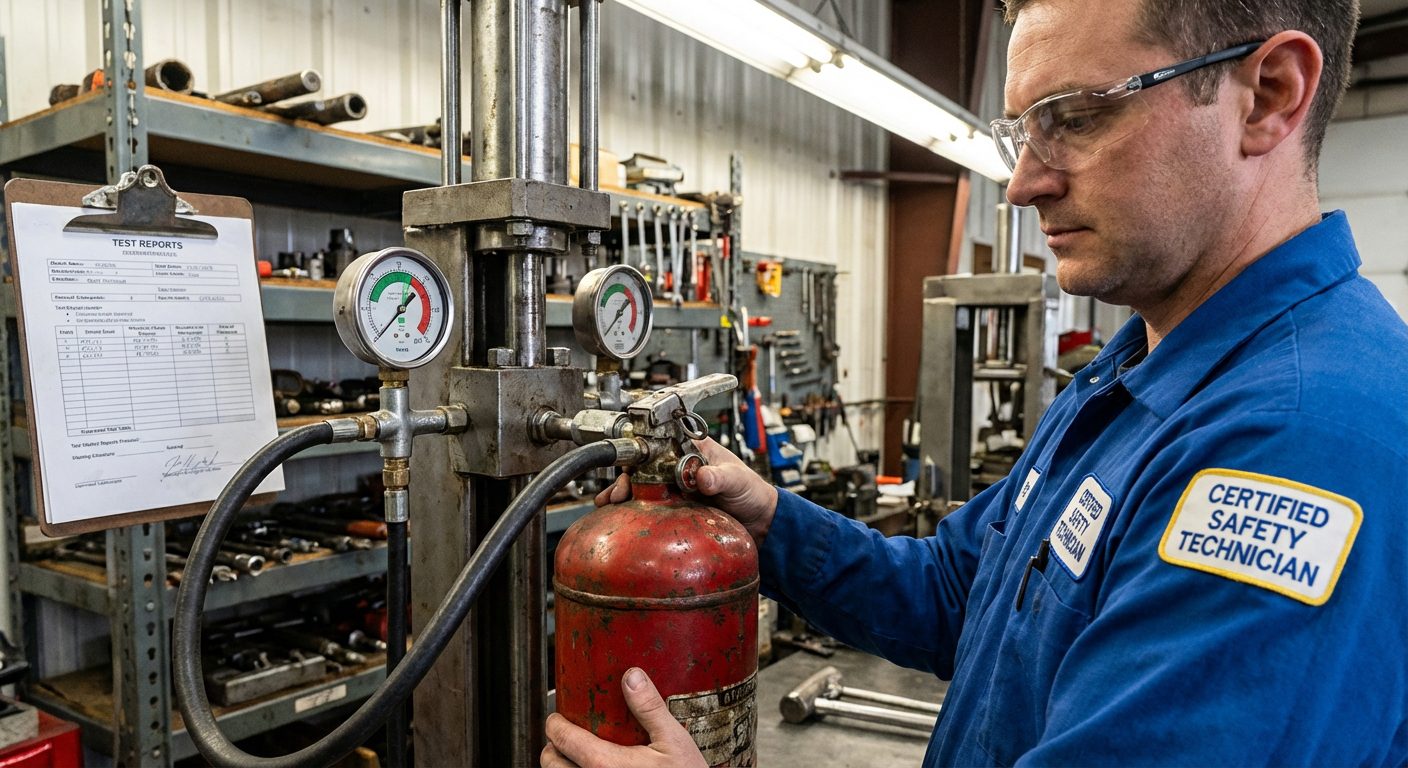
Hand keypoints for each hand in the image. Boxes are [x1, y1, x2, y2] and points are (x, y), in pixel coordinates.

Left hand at [541, 667, 706, 767]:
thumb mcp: (674, 740)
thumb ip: (650, 708)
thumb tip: (631, 676)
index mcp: (607, 765)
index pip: (563, 740)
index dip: (554, 724)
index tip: (557, 718)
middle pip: (551, 766)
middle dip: (553, 748)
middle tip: (563, 738)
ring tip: (576, 757)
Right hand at [594, 437, 777, 544]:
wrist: (761, 523)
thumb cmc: (752, 492)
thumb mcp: (738, 480)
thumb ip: (720, 477)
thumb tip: (703, 476)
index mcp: (693, 450)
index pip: (660, 445)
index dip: (641, 454)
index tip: (631, 467)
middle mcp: (680, 467)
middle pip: (644, 467)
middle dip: (626, 478)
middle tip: (618, 493)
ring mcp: (676, 489)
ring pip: (642, 486)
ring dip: (625, 494)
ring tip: (610, 504)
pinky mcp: (675, 510)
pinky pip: (651, 508)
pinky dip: (634, 511)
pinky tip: (619, 517)